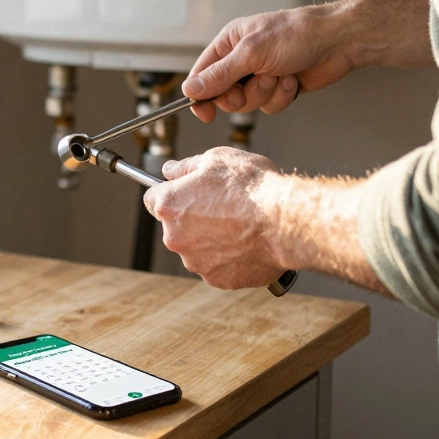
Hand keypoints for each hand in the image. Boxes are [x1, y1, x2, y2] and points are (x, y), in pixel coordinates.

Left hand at [142, 147, 287, 289]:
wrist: (286, 222)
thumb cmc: (254, 188)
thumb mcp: (217, 159)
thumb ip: (187, 166)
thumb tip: (172, 170)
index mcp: (170, 205)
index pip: (152, 199)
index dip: (169, 193)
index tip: (183, 193)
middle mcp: (176, 238)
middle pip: (175, 227)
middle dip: (193, 218)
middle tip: (223, 208)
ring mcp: (196, 262)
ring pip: (197, 249)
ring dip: (211, 240)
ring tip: (240, 226)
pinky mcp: (218, 279)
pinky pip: (218, 266)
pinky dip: (229, 258)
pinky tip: (247, 243)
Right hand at [182, 3, 356, 122]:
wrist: (337, 41)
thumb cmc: (296, 34)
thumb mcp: (251, 53)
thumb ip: (219, 75)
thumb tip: (190, 90)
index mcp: (229, 43)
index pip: (201, 74)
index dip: (200, 95)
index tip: (204, 114)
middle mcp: (242, 59)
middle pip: (223, 95)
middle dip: (240, 95)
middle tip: (254, 84)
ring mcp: (261, 75)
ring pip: (248, 103)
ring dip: (265, 93)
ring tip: (280, 74)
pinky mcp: (279, 88)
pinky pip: (269, 106)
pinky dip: (281, 96)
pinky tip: (292, 80)